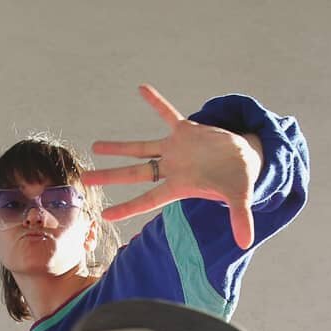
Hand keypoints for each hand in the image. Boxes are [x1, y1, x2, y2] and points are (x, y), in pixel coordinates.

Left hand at [81, 84, 263, 248]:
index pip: (148, 200)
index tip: (105, 215)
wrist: (244, 160)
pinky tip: (142, 89)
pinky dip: (156, 102)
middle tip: (84, 178)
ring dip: (119, 148)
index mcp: (179, 186)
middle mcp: (171, 169)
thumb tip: (245, 241)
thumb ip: (240, 218)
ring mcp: (175, 150)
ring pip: (141, 149)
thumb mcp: (240, 199)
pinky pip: (167, 113)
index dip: (127, 208)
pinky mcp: (185, 131)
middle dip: (110, 176)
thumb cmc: (237, 182)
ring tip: (96, 147)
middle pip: (134, 174)